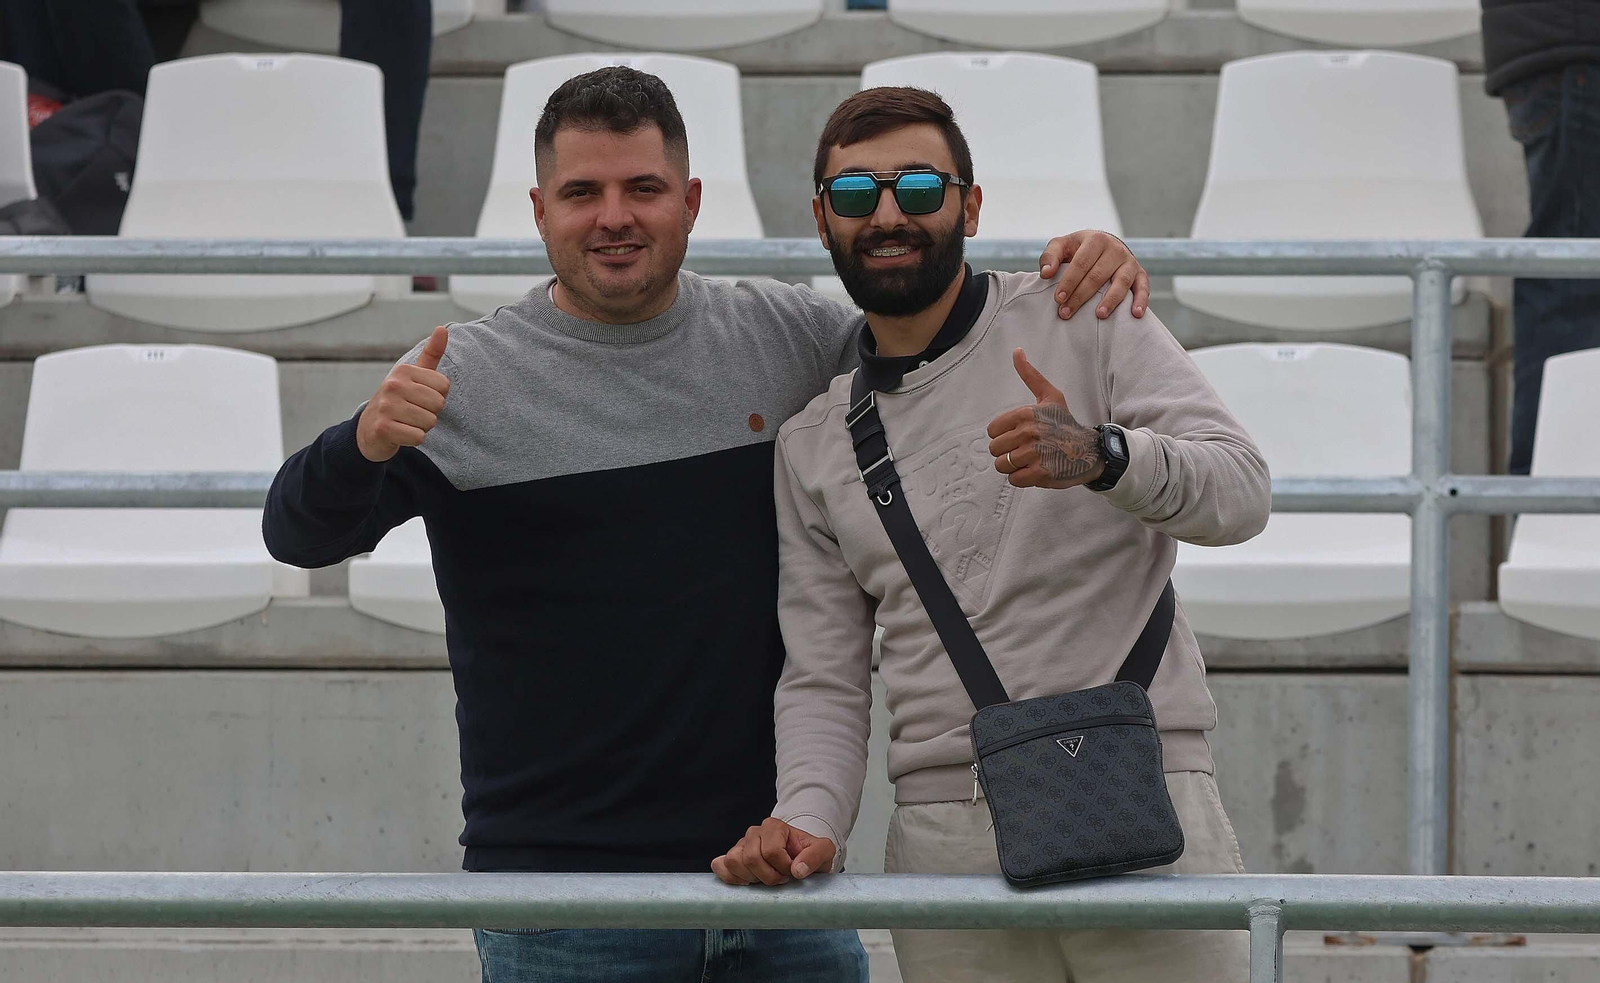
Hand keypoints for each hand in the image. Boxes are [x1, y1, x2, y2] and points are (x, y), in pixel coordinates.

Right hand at [356, 325, 450, 462]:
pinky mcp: (383, 428)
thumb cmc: (398, 401)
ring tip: (405, 422)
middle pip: (438, 405)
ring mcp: (386, 406)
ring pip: (430, 422)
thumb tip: (442, 328)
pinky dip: (413, 439)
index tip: (419, 398)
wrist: (369, 430)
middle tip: (412, 413)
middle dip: (430, 413)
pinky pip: (419, 437)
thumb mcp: (414, 376)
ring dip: (421, 427)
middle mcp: (393, 385)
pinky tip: (400, 433)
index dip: (437, 397)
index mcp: (403, 371)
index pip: (444, 386)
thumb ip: (431, 354)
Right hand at [712, 817, 836, 885]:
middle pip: (751, 858)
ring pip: (733, 861)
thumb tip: (798, 870)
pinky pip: (721, 866)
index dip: (783, 868)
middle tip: (780, 879)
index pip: (772, 851)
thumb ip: (816, 855)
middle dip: (767, 876)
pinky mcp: (731, 857)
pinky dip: (731, 877)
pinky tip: (747, 882)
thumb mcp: (824, 852)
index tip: (792, 872)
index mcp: (774, 826)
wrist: (800, 859)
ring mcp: (741, 844)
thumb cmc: (809, 855)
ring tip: (765, 879)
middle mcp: (754, 832)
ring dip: (750, 878)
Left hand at [988, 349, 1105, 488]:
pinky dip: (1022, 478)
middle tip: (1026, 450)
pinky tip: (1035, 470)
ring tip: (1030, 460)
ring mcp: (1034, 454)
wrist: (1090, 450)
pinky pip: (1014, 479)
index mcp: (1026, 414)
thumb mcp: (1050, 396)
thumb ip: (1030, 375)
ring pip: (1002, 465)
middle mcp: (1029, 433)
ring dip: (1014, 466)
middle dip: (1008, 452)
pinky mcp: (1040, 473)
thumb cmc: (1066, 424)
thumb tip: (1016, 351)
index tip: (1020, 435)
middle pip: (995, 449)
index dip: (1004, 435)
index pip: (992, 431)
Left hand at [1038, 230, 1148, 320]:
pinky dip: (1141, 300)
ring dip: (1110, 300)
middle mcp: (1115, 249)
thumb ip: (1050, 257)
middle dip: (1081, 296)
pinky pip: (1143, 287)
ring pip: (1121, 282)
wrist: (1104, 245)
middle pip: (1098, 275)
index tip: (1058, 299)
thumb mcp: (1062, 246)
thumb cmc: (1078, 249)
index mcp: (1095, 240)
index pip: (1081, 263)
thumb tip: (1045, 274)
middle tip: (1066, 313)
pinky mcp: (1140, 274)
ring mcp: (1129, 261)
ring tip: (1099, 315)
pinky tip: (1135, 314)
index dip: (1069, 281)